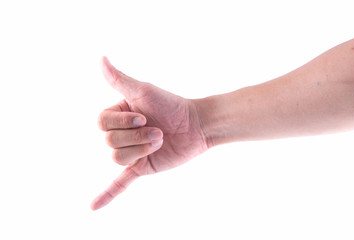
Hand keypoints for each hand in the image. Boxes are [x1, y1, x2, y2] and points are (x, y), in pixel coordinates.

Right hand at [91, 57, 207, 209]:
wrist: (196, 124)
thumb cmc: (171, 104)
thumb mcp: (143, 90)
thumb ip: (119, 80)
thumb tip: (100, 59)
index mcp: (118, 116)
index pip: (102, 124)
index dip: (122, 123)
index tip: (144, 116)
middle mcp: (121, 135)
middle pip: (109, 142)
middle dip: (136, 137)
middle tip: (158, 131)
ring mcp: (131, 153)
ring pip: (117, 158)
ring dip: (141, 150)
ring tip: (159, 141)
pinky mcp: (141, 168)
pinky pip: (120, 183)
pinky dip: (107, 194)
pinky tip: (93, 207)